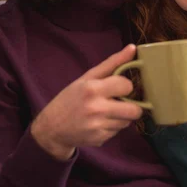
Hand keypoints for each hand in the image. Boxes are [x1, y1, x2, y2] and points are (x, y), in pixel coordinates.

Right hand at [31, 44, 143, 159]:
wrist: (51, 128)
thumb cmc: (71, 98)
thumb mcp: (87, 78)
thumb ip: (112, 63)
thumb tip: (133, 47)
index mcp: (93, 89)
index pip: (127, 86)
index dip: (124, 86)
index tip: (117, 87)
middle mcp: (96, 108)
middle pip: (134, 110)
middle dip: (131, 106)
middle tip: (119, 102)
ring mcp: (98, 126)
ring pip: (127, 122)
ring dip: (121, 117)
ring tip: (106, 112)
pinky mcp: (99, 139)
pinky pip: (118, 132)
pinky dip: (112, 127)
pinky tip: (99, 123)